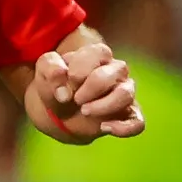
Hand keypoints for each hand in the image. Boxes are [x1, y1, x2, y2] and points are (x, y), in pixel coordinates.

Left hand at [29, 36, 144, 141]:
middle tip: (75, 99)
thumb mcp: (44, 72)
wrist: (59, 112)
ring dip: (104, 105)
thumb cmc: (56, 86)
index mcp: (98, 54)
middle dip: (90, 88)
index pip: (98, 53)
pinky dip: (123, 128)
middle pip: (114, 72)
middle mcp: (116, 70)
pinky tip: (104, 127)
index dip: (78, 71)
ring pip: (126, 94)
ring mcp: (125, 92)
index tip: (64, 84)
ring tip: (85, 111)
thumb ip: (50, 68)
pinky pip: (137, 122)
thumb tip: (63, 85)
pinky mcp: (128, 115)